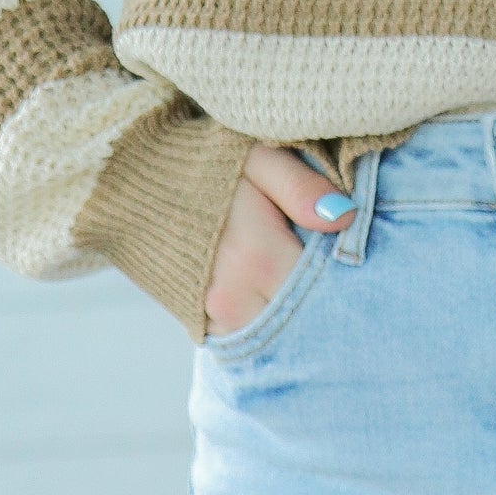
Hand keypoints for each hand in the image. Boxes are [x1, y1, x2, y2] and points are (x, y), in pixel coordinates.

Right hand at [204, 143, 353, 333]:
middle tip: (353, 279)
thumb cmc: (202, 162)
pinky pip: (255, 338)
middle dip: (331, 301)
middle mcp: (232, 301)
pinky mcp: (202, 327)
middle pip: (307, 319)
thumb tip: (345, 216)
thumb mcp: (256, 156)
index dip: (350, 271)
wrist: (131, 182)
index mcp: (254, 259)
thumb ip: (301, 187)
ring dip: (304, 315)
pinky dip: (275, 322)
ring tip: (318, 284)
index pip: (326, 285)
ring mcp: (213, 321)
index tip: (364, 257)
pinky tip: (285, 295)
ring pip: (282, 336)